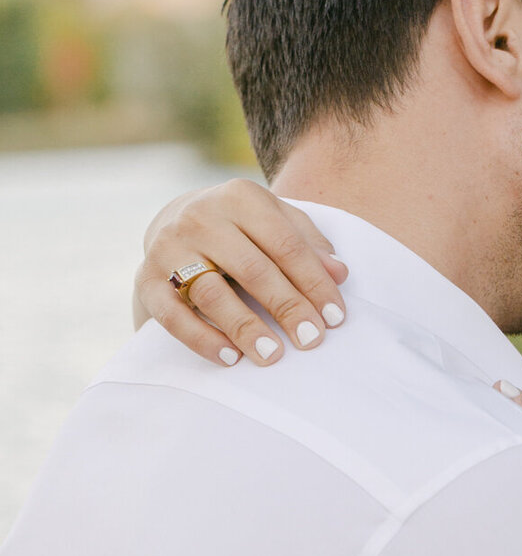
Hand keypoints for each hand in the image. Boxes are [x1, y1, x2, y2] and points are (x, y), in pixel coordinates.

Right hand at [135, 180, 349, 366]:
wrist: (173, 221)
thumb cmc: (241, 228)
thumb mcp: (276, 221)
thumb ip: (308, 243)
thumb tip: (339, 274)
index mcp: (240, 198)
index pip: (285, 245)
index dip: (314, 282)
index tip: (335, 317)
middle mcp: (201, 218)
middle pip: (252, 269)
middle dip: (286, 307)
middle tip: (311, 339)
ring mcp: (169, 248)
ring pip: (211, 292)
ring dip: (244, 327)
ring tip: (272, 354)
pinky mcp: (147, 280)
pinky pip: (172, 315)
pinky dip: (201, 339)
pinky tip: (230, 357)